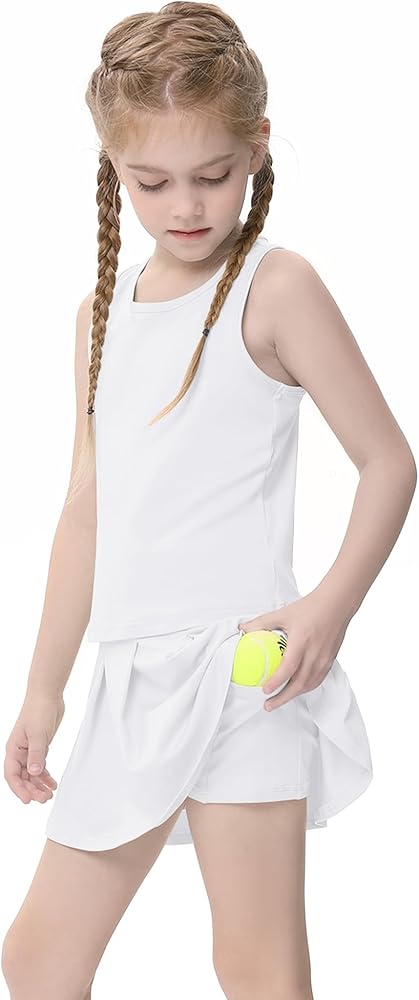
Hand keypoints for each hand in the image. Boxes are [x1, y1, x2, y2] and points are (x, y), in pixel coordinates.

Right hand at [4, 691, 64, 803]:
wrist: (47, 695)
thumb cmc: (38, 710)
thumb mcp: (38, 734)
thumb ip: (37, 754)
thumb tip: (34, 773)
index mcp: (13, 749)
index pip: (12, 775)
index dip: (19, 789)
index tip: (28, 800)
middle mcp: (19, 752)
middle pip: (22, 777)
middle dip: (32, 790)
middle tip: (44, 799)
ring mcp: (29, 750)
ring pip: (32, 774)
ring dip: (39, 785)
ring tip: (49, 795)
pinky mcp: (40, 748)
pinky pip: (40, 767)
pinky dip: (45, 776)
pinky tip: (52, 783)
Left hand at [238, 592, 348, 710]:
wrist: (337, 604)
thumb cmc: (311, 607)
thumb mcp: (283, 613)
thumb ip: (262, 622)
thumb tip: (244, 629)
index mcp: (302, 641)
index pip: (289, 667)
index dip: (276, 681)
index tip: (265, 690)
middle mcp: (315, 653)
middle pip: (299, 684)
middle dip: (282, 698)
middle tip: (268, 705)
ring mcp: (324, 659)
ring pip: (308, 685)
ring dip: (293, 695)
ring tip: (278, 700)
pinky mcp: (330, 661)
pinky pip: (317, 680)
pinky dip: (305, 688)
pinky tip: (296, 689)